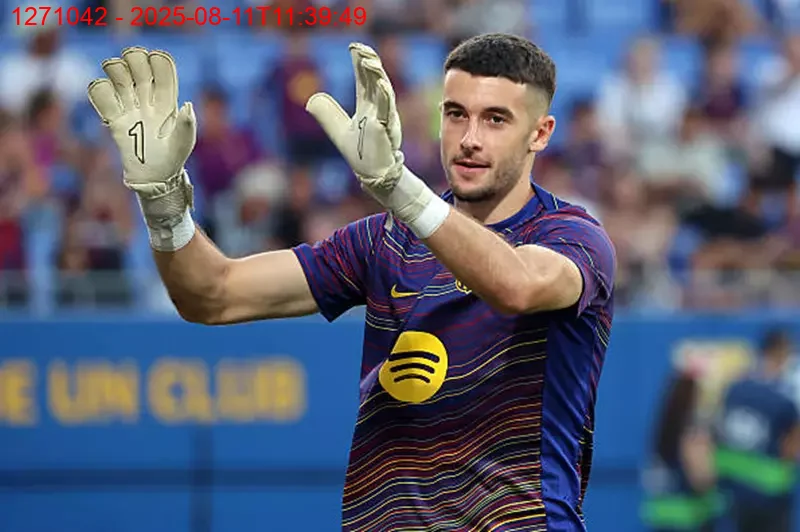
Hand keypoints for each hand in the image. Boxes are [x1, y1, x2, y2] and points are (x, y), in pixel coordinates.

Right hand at [87, 47, 195, 201]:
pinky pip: (102, 99)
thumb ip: (187, 124)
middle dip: (135, 59)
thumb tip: (187, 105)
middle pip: (139, 70)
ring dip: (115, 68)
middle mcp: (148, 102)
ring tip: (116, 73)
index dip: (159, 63)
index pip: (163, 74)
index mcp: (167, 103)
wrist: (154, 179)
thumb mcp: (184, 142)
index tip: (155, 58)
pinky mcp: (114, 121)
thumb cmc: (173, 159)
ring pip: (119, 78)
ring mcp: (130, 109)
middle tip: (132, 59)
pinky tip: (103, 92)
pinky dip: (99, 90)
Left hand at [305, 43, 403, 196]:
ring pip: (383, 90)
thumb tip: (310, 100)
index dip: (359, 62)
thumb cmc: (359, 152)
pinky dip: (385, 96)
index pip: (364, 79)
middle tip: (360, 47)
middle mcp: (378, 108)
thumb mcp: (336, 128)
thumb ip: (326, 113)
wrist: (372, 173)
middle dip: (368, 62)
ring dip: (376, 74)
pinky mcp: (386, 128)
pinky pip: (387, 110)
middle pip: (374, 79)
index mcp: (368, 106)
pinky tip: (380, 83)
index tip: (353, 47)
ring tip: (368, 60)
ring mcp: (384, 117)